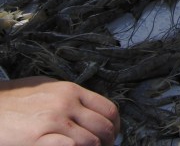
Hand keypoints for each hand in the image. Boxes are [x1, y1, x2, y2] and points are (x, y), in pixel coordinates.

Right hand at [0, 76, 118, 145]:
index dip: (115, 127)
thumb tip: (90, 112)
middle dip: (107, 143)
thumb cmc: (15, 100)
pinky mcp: (37, 137)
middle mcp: (66, 103)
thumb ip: (70, 99)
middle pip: (103, 127)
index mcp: (71, 91)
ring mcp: (53, 121)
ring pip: (90, 141)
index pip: (108, 109)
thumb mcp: (48, 90)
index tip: (112, 138)